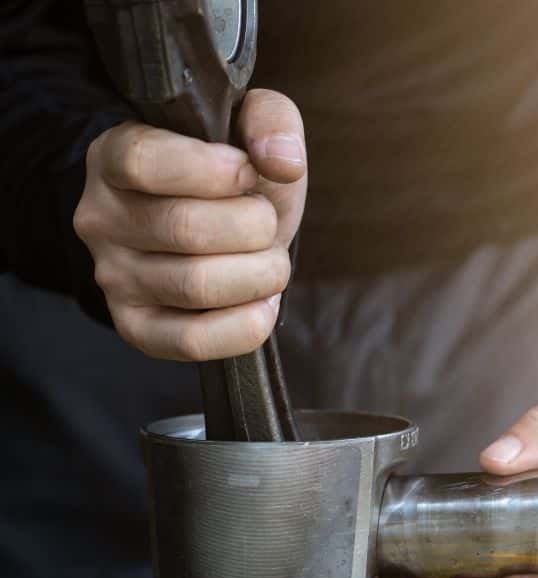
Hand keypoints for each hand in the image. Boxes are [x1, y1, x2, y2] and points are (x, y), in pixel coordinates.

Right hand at [73, 89, 306, 360]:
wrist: (216, 224)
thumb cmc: (231, 174)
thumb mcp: (250, 127)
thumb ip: (271, 121)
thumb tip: (283, 162)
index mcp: (115, 156)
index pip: (145, 163)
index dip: (214, 171)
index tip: (248, 171)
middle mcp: (100, 218)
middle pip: (187, 229)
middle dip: (255, 225)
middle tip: (266, 221)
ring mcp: (113, 277)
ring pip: (197, 285)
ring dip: (261, 273)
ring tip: (268, 259)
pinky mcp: (136, 326)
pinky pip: (191, 341)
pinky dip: (245, 326)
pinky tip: (263, 303)